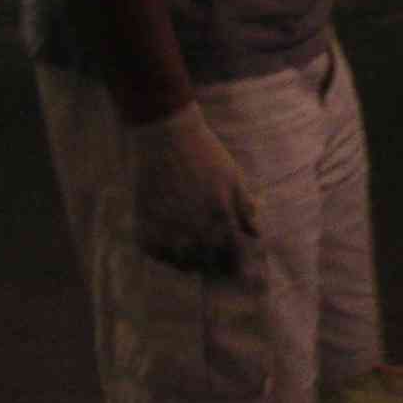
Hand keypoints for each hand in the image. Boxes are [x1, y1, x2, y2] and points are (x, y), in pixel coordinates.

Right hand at [124, 102, 258, 275]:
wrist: (165, 138)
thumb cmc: (205, 155)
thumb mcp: (234, 178)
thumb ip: (245, 209)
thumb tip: (256, 234)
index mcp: (222, 219)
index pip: (234, 255)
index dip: (237, 259)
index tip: (234, 256)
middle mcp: (195, 232)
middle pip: (210, 262)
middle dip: (215, 259)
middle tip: (212, 250)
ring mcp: (169, 235)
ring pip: (184, 264)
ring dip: (191, 258)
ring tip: (192, 243)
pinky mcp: (146, 232)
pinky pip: (160, 255)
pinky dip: (167, 251)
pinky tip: (171, 236)